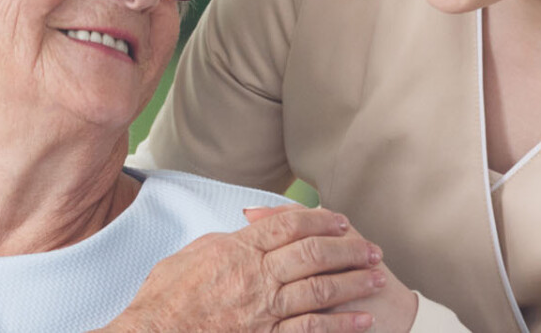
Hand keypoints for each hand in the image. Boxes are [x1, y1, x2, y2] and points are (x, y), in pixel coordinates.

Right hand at [100, 207, 387, 332]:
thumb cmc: (164, 299)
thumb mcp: (192, 255)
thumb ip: (226, 242)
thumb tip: (247, 232)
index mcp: (237, 249)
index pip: (288, 225)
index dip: (319, 219)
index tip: (339, 220)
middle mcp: (256, 276)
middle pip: (314, 253)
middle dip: (348, 249)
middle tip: (371, 249)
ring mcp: (264, 308)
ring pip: (320, 289)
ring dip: (353, 282)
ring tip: (376, 278)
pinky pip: (311, 328)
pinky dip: (340, 324)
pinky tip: (361, 321)